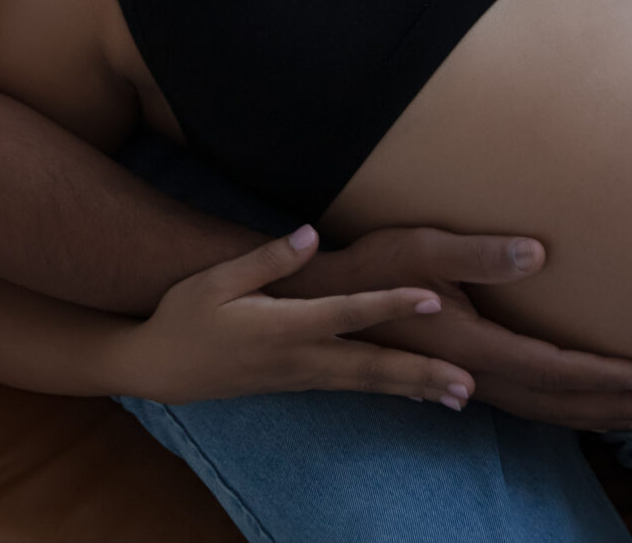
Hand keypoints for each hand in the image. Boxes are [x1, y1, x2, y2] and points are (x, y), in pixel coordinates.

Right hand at [116, 225, 474, 406]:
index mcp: (282, 326)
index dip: (389, 305)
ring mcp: (302, 376)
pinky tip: (417, 392)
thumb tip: (310, 235)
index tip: (430, 300)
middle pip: (371, 366)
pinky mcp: (301, 383)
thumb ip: (268, 260)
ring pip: (368, 383)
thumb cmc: (187, 316)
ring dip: (415, 388)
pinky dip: (390, 389)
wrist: (163, 369)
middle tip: (467, 384)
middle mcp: (300, 357)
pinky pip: (355, 387)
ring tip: (460, 395)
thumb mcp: (216, 281)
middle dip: (421, 374)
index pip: (346, 313)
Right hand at [291, 227, 631, 428]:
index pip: (551, 367)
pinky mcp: (457, 375)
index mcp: (469, 341)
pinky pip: (522, 404)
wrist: (322, 301)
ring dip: (592, 415)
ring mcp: (462, 379)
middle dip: (611, 407)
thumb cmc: (371, 265)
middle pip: (554, 402)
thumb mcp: (421, 246)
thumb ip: (480, 253)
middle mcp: (471, 371)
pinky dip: (560, 410)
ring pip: (540, 410)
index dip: (601, 374)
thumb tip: (538, 255)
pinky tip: (577, 407)